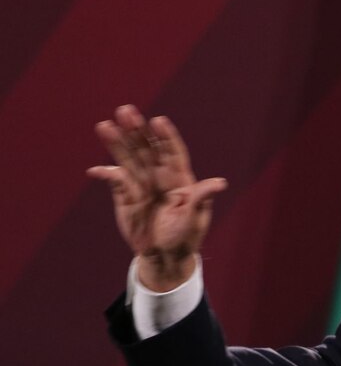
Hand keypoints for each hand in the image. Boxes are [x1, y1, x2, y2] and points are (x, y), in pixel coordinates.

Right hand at [87, 105, 226, 290]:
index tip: (159, 121)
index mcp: (180, 179)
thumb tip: (220, 183)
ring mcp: (141, 183)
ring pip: (128, 158)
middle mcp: (159, 176)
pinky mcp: (125, 194)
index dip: (167, 137)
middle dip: (137, 130)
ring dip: (117, 142)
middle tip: (126, 110)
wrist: (164, 255)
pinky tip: (95, 170)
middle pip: (147, 149)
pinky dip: (105, 174)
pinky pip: (115, 180)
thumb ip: (201, 199)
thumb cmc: (185, 237)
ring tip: (105, 125)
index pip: (173, 153)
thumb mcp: (195, 219)